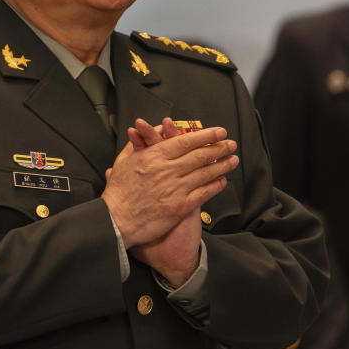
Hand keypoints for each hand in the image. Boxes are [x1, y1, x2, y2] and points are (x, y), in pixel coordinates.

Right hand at [101, 117, 236, 252]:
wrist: (115, 220)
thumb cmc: (119, 191)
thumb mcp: (125, 159)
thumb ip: (142, 141)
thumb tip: (158, 128)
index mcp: (154, 156)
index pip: (187, 141)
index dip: (207, 135)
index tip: (219, 132)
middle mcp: (167, 170)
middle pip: (200, 155)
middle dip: (220, 148)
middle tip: (231, 144)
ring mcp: (175, 188)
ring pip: (205, 173)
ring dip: (222, 165)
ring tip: (233, 160)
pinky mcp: (180, 206)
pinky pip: (203, 193)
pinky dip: (215, 186)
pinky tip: (222, 181)